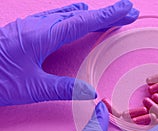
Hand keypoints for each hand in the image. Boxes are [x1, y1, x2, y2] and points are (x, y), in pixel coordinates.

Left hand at [0, 1, 138, 105]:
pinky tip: (75, 17)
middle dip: (106, 14)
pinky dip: (74, 17)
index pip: (83, 22)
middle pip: (80, 15)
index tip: (127, 8)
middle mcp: (39, 25)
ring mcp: (31, 25)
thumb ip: (62, 89)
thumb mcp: (31, 88)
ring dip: (91, 15)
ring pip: (68, 14)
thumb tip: (90, 92)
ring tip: (107, 16)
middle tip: (128, 12)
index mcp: (43, 36)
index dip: (108, 15)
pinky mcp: (26, 30)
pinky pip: (57, 17)